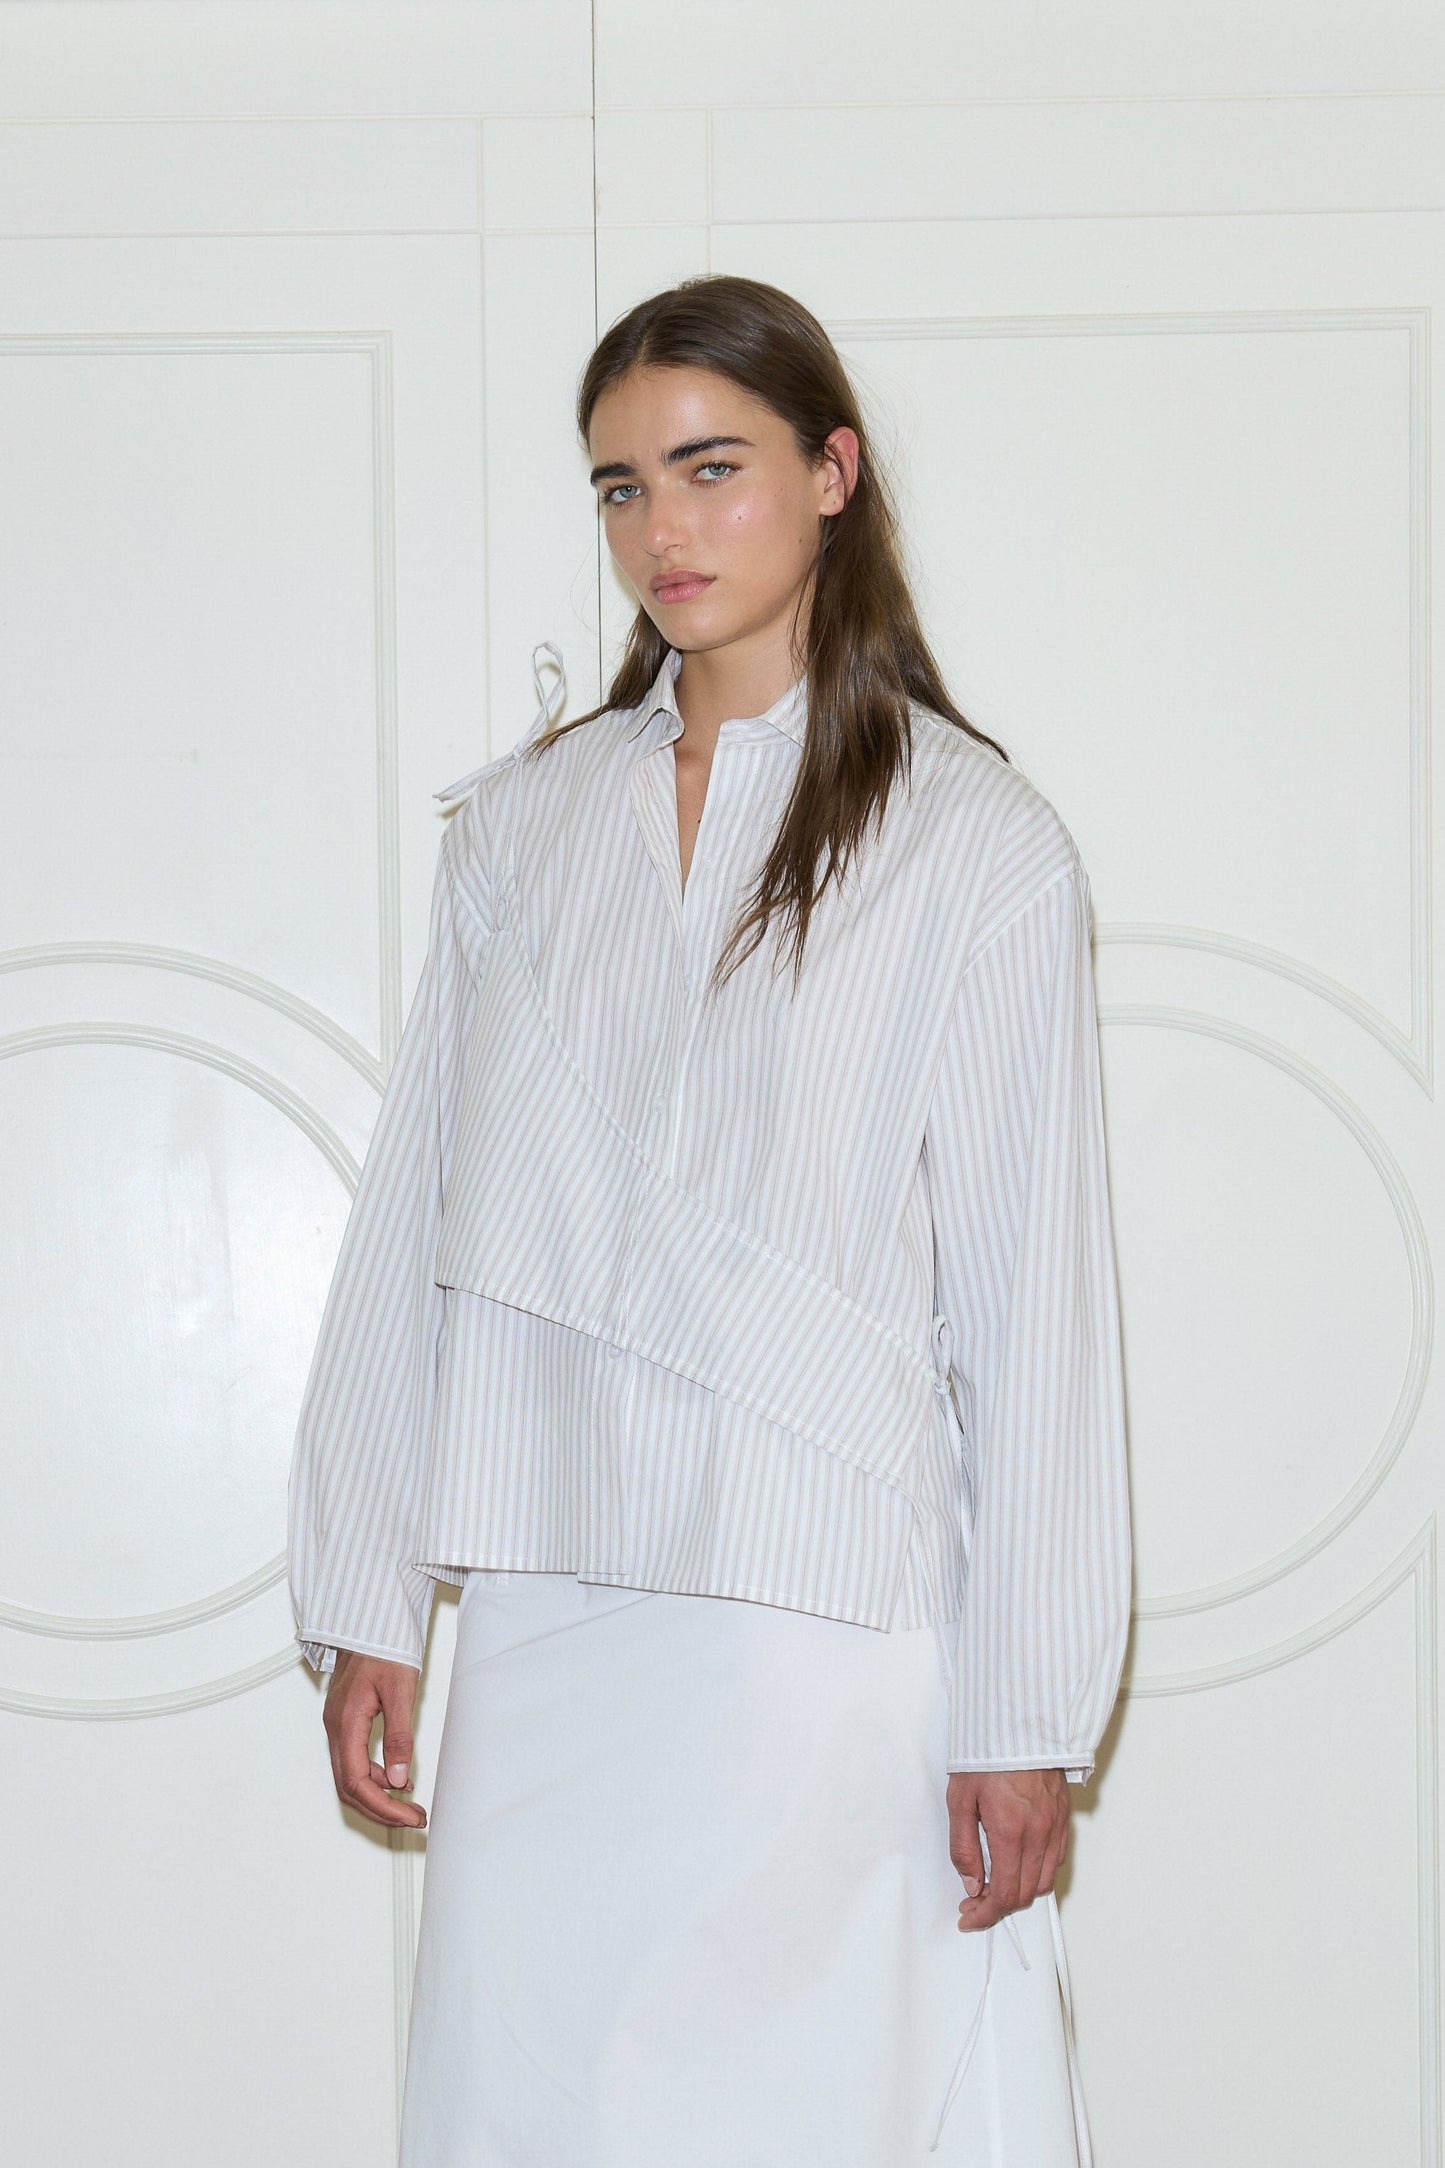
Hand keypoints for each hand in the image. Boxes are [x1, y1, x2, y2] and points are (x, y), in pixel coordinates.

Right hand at [323, 1651, 427, 1830]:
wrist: (371, 1622)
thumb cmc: (384, 1647)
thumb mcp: (401, 1690)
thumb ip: (399, 1736)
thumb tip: (399, 1780)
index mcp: (345, 1722)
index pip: (356, 1782)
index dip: (383, 1807)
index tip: (410, 1817)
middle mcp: (335, 1728)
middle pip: (349, 1787)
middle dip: (380, 1810)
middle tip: (413, 1819)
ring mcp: (337, 1725)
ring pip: (349, 1777)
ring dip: (377, 1796)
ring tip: (409, 1804)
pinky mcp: (345, 1721)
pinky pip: (353, 1761)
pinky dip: (373, 1777)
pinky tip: (396, 1778)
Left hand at [946, 1768, 1068, 1930]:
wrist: (1017, 1723)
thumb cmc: (987, 1755)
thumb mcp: (959, 1799)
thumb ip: (964, 1846)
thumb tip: (971, 1882)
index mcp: (1010, 1831)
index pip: (1004, 1894)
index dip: (985, 1913)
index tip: (968, 1916)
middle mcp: (1038, 1834)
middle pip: (1025, 1894)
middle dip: (998, 1906)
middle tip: (974, 1900)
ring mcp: (1054, 1827)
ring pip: (1043, 1881)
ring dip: (1019, 1890)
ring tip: (995, 1883)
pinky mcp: (1063, 1818)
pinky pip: (1055, 1860)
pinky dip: (1037, 1872)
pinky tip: (1019, 1863)